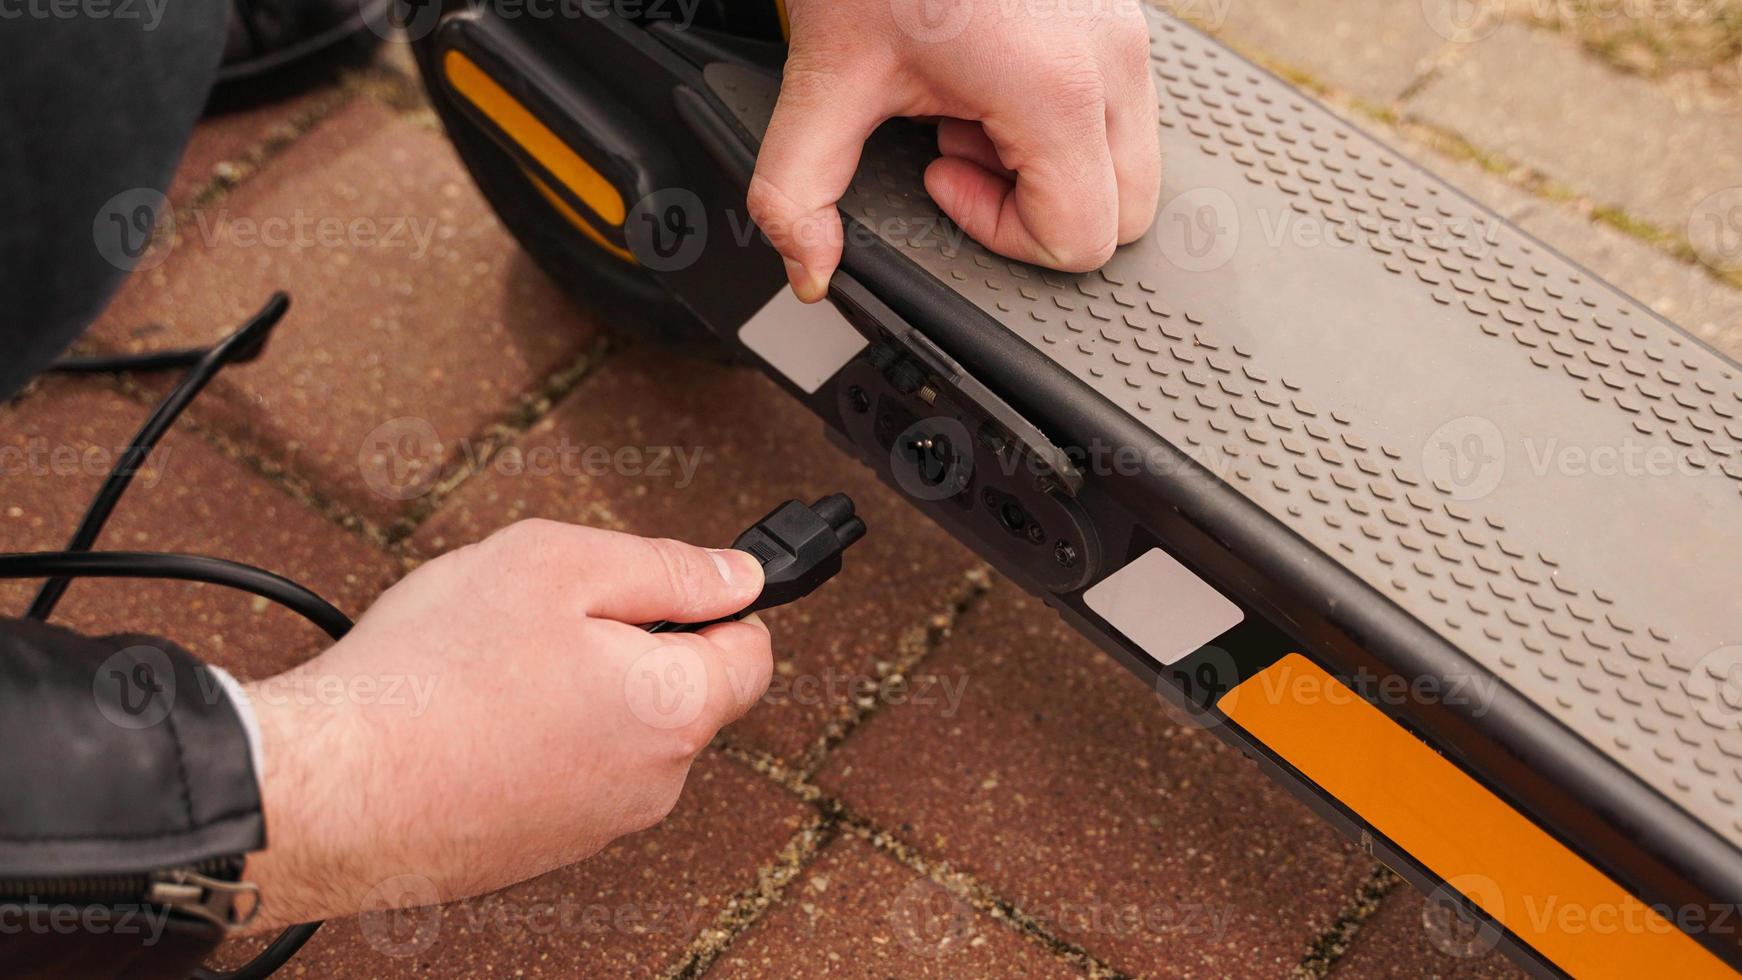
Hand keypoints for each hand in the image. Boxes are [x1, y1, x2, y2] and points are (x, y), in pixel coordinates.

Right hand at [238, 520, 770, 930]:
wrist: (324, 791)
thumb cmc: (431, 676)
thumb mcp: (557, 564)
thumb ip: (666, 567)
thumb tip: (738, 576)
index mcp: (675, 709)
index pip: (752, 651)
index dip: (714, 602)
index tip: (667, 585)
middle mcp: (652, 784)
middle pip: (679, 692)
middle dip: (629, 644)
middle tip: (546, 616)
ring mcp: (593, 826)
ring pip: (614, 733)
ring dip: (574, 692)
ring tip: (491, 667)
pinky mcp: (536, 851)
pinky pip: (560, 775)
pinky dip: (529, 741)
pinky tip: (468, 715)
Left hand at [747, 0, 1160, 300]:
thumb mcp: (827, 77)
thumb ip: (799, 190)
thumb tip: (809, 266)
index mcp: (1056, 89)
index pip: (1081, 238)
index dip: (1001, 233)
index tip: (944, 176)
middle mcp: (1113, 61)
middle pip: (1126, 213)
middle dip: (1036, 206)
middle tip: (960, 149)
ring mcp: (1128, 33)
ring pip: (1128, 161)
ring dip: (1049, 160)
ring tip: (972, 105)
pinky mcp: (1122, 14)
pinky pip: (1120, 107)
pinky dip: (1060, 116)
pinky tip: (992, 73)